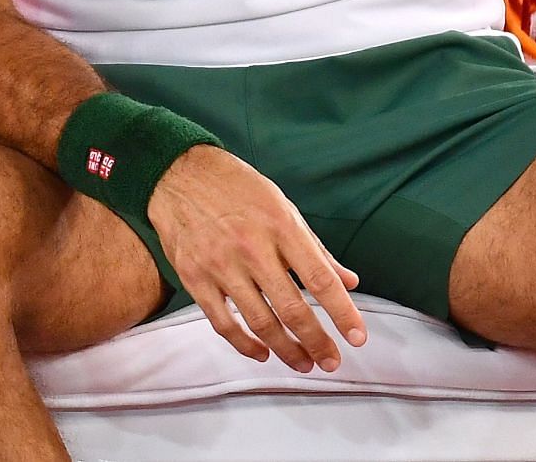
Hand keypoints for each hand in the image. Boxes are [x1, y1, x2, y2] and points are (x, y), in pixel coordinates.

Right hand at [149, 145, 366, 372]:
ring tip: (304, 362)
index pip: (320, 279)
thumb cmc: (235, 186)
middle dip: (318, 342)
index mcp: (280, 226)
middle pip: (293, 309)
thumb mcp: (282, 205)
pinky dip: (244, 344)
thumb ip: (315, 247)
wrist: (178, 173)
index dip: (343, 313)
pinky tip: (261, 352)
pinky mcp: (194, 277)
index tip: (357, 337)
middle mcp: (251, 247)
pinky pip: (223, 323)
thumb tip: (347, 280)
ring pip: (260, 322)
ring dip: (286, 350)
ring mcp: (220, 265)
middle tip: (331, 361)